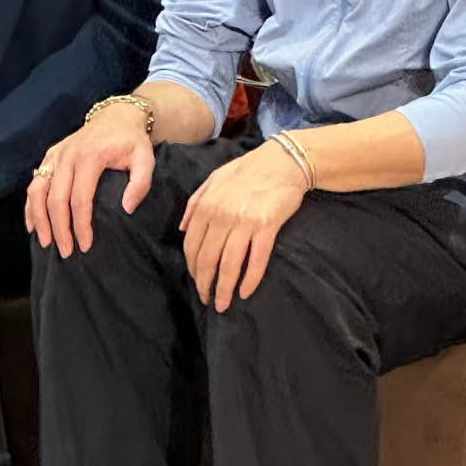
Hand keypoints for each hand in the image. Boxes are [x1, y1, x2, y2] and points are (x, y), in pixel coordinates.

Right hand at [26, 102, 154, 257]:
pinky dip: (30, 205)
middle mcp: (67, 155)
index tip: (86, 245)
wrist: (116, 115)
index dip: (81, 225)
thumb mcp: (145, 159)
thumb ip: (141, 183)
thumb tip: (126, 208)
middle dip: (59, 228)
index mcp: (90, 156)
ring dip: (39, 219)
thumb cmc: (131, 141)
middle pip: (55, 198)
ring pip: (37, 190)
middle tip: (66, 252)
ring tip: (46, 242)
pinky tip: (32, 225)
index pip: (80, 198)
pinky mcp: (50, 155)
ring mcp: (56, 155)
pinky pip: (34, 183)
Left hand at [180, 140, 307, 311]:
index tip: (197, 282)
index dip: (193, 269)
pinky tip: (246, 292)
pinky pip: (256, 260)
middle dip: (205, 284)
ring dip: (224, 289)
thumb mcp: (214, 179)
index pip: (192, 246)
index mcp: (206, 205)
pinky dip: (250, 280)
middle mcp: (221, 215)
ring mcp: (244, 221)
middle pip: (207, 259)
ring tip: (223, 305)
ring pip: (228, 264)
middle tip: (207, 300)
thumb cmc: (248, 170)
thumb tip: (181, 228)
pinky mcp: (266, 226)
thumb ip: (195, 203)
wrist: (283, 161)